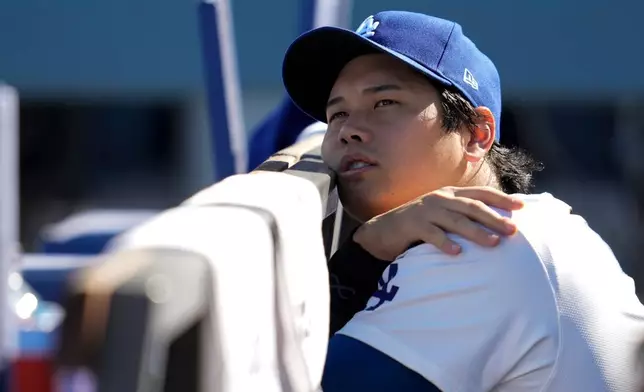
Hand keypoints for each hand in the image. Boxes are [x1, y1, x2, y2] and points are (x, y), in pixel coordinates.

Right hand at [353, 186, 522, 259]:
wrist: (381, 231)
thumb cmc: (416, 226)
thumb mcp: (440, 215)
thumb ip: (460, 215)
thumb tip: (493, 225)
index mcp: (449, 194)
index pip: (480, 193)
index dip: (501, 199)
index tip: (522, 207)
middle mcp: (439, 199)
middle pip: (472, 206)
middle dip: (494, 218)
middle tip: (512, 230)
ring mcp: (425, 211)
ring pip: (455, 220)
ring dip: (476, 232)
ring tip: (493, 243)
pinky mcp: (412, 225)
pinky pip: (432, 234)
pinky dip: (445, 243)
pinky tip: (457, 253)